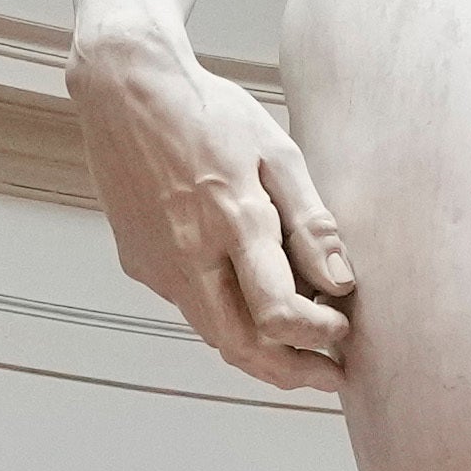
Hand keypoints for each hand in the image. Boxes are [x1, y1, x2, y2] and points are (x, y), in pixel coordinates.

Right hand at [65, 32, 349, 386]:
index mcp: (232, 222)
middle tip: (329, 378)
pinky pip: (190, 304)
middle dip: (291, 373)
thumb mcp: (277, 153)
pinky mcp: (139, 264)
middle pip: (241, 347)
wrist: (125, 92)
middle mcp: (189, 255)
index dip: (318, 335)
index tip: (344, 329)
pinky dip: (226, 315)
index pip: (278, 313)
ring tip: (300, 345)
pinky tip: (249, 297)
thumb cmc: (209, 112)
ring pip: (213, 331)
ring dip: (259, 350)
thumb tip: (341, 281)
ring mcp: (158, 265)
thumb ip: (310, 221)